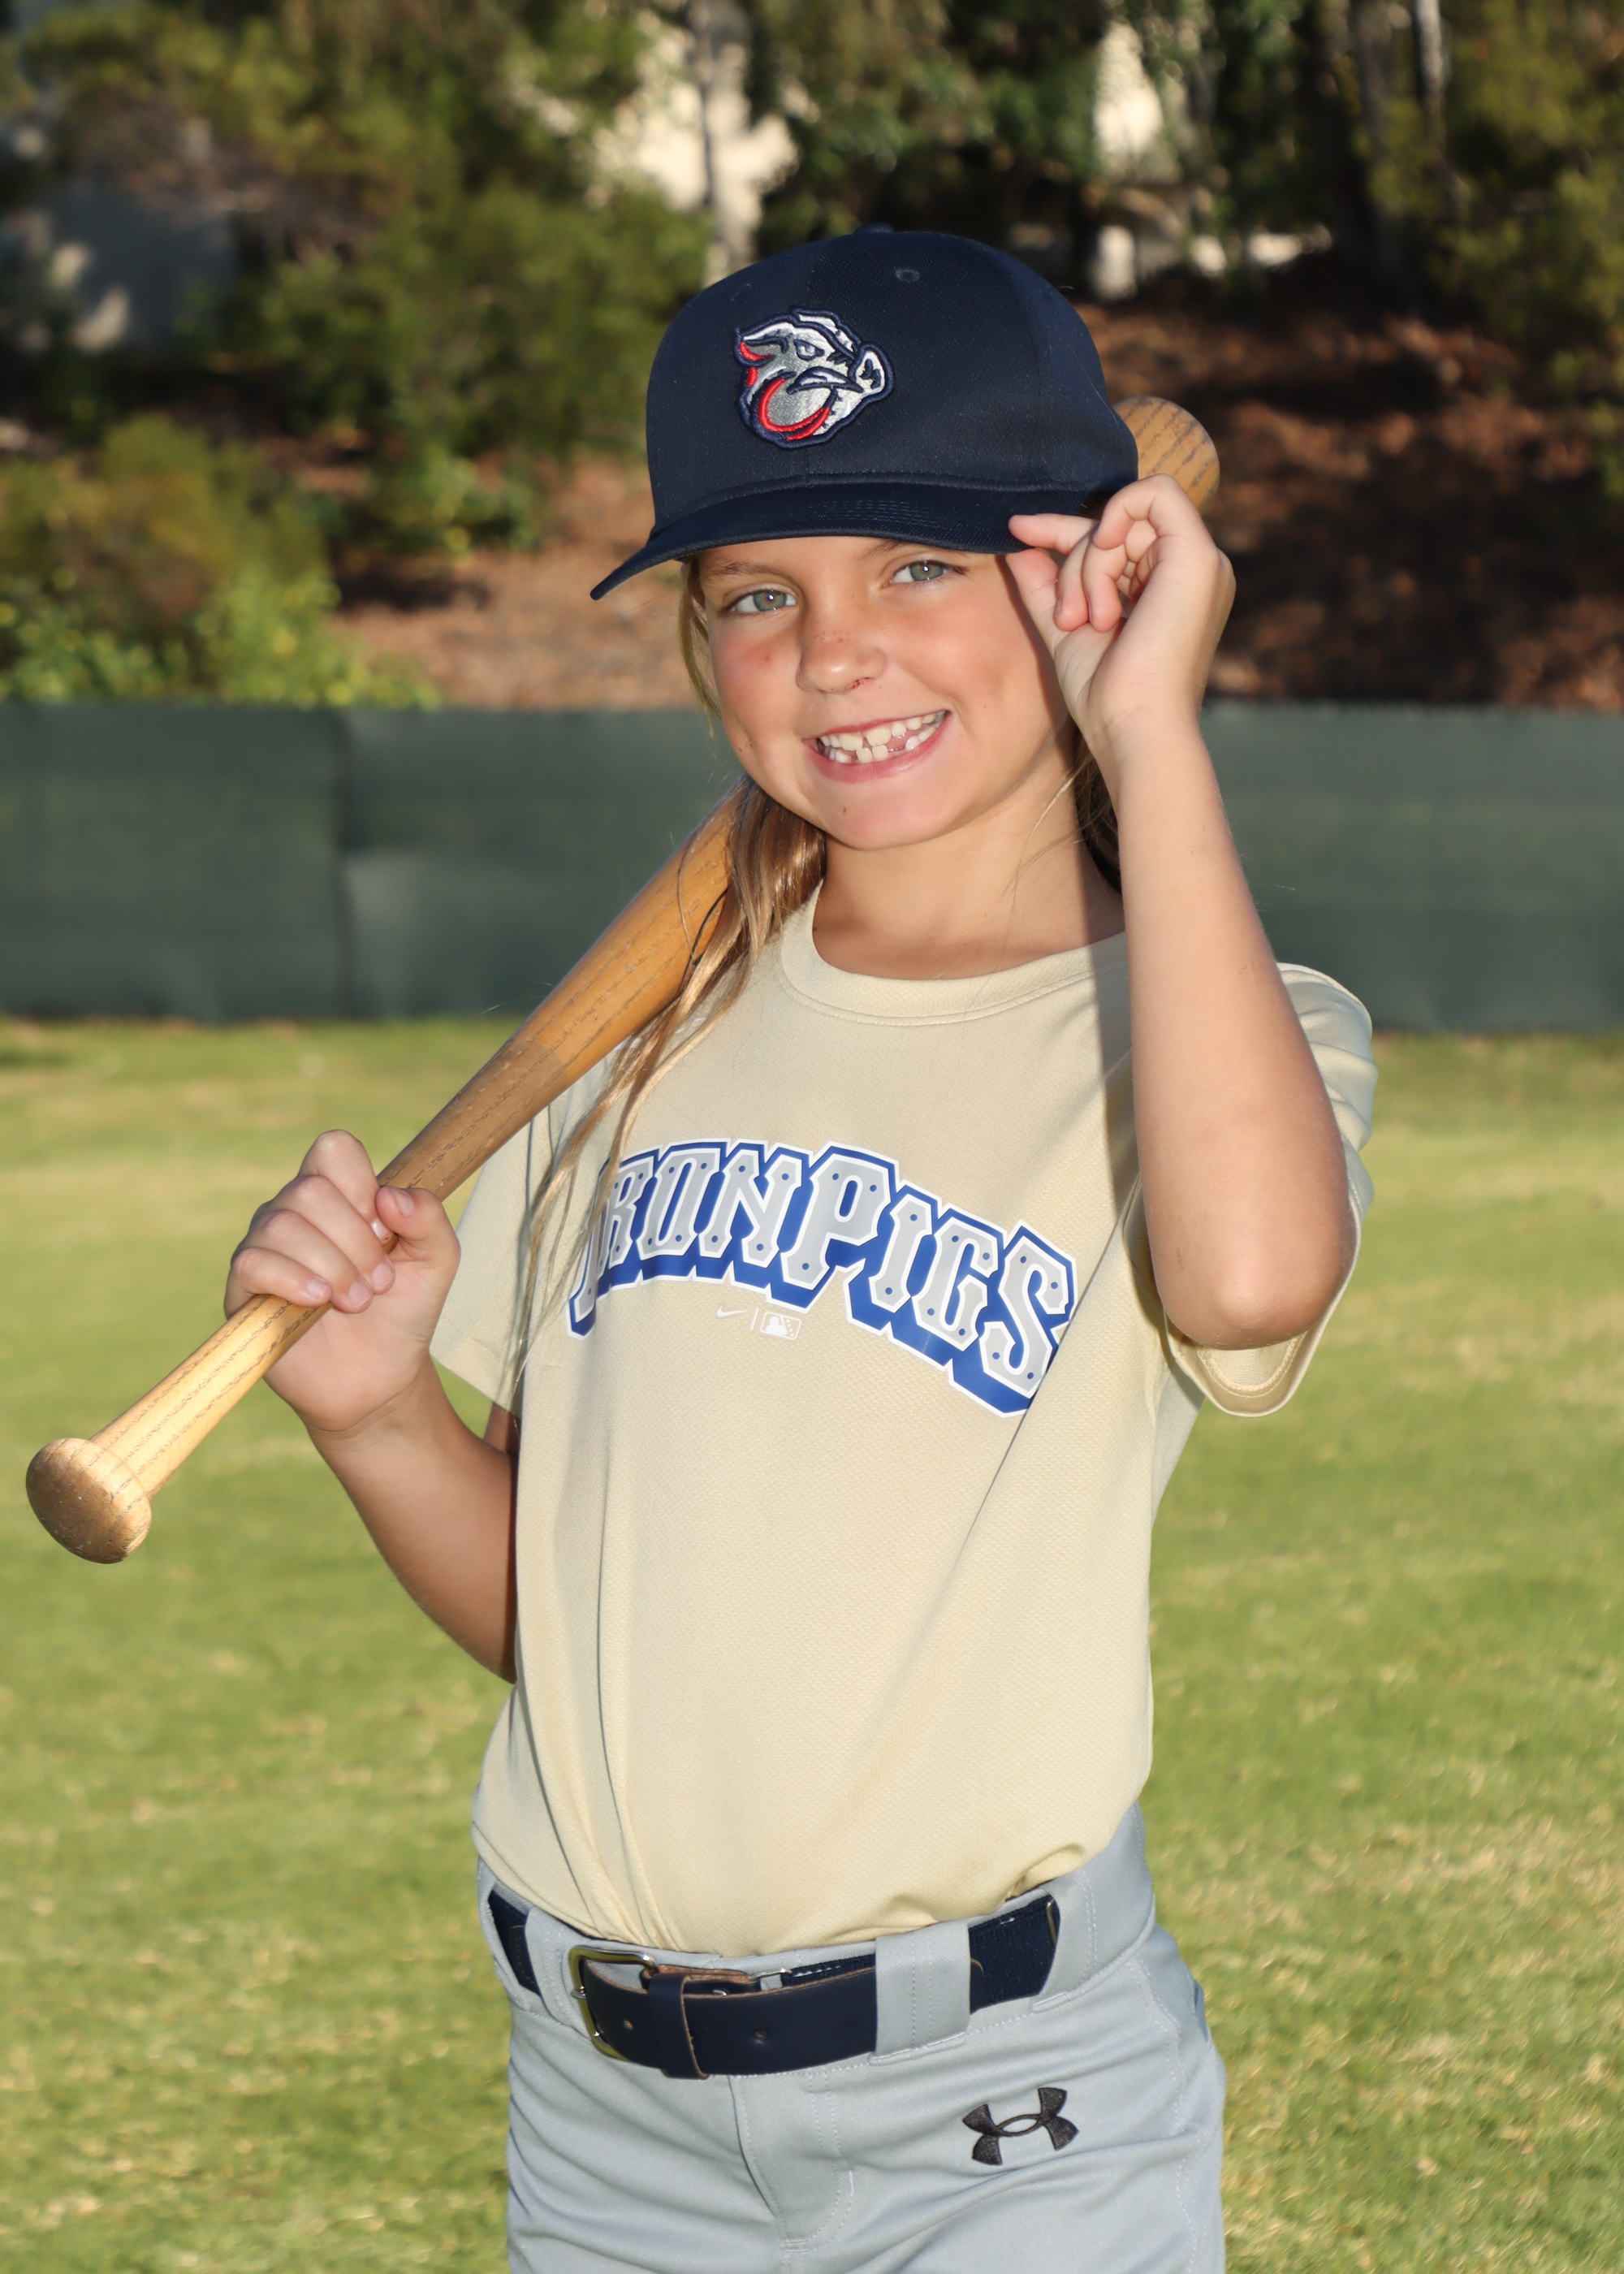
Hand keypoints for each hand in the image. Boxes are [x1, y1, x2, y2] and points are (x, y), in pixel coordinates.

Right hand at [225, 1130, 459, 1438]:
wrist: (380, 1379)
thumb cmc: (403, 1312)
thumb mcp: (437, 1261)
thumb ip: (428, 1217)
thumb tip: (388, 1195)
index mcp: (338, 1194)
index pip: (333, 1149)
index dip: (362, 1186)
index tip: (385, 1231)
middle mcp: (294, 1212)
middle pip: (310, 1189)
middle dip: (355, 1240)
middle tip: (380, 1283)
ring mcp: (264, 1248)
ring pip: (281, 1224)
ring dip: (332, 1266)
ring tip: (357, 1302)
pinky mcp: (244, 1290)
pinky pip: (251, 1262)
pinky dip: (291, 1278)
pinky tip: (319, 1302)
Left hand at [1005, 477, 1233, 791]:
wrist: (1134, 728)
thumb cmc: (1104, 696)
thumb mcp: (1064, 628)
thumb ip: (1045, 584)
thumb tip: (1017, 541)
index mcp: (1166, 592)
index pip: (1112, 542)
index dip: (1062, 530)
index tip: (1017, 529)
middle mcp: (1188, 575)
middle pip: (1115, 528)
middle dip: (1075, 562)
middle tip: (1069, 617)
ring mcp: (1200, 564)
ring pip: (1126, 519)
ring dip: (1089, 564)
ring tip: (1089, 619)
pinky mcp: (1200, 556)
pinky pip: (1156, 494)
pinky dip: (1119, 514)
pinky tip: (1104, 550)